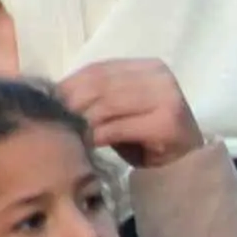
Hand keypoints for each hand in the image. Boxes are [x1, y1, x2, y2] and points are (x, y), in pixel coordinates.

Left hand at [56, 58, 205, 169]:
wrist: (188, 169)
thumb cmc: (150, 143)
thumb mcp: (123, 113)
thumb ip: (99, 99)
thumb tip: (56, 96)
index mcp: (149, 67)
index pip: (99, 69)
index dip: (70, 83)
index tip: (48, 101)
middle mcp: (159, 76)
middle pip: (101, 84)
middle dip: (72, 101)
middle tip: (51, 119)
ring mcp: (166, 97)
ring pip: (107, 104)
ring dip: (81, 119)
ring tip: (63, 132)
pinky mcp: (166, 123)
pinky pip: (118, 127)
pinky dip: (96, 135)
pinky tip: (83, 144)